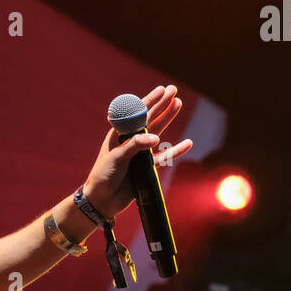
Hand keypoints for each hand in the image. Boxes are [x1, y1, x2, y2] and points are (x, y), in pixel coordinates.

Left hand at [82, 85, 192, 220]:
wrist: (102, 200)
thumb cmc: (103, 175)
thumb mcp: (117, 158)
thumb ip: (135, 146)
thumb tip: (156, 138)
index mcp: (119, 135)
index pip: (136, 114)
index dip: (149, 101)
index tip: (161, 89)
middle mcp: (130, 141)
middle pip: (150, 119)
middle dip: (162, 104)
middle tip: (174, 90)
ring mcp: (140, 154)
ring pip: (158, 133)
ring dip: (168, 119)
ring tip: (178, 103)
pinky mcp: (148, 168)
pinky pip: (165, 156)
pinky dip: (176, 150)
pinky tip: (188, 143)